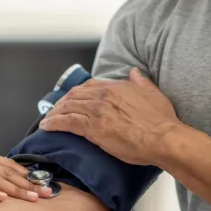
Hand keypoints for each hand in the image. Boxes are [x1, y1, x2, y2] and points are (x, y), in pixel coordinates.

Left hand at [39, 68, 181, 165]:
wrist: (163, 138)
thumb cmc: (162, 121)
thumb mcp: (153, 93)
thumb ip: (141, 81)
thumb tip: (134, 72)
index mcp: (116, 87)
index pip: (89, 85)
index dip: (77, 93)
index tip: (71, 98)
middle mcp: (103, 95)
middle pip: (74, 95)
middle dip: (62, 102)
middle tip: (54, 110)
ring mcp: (97, 110)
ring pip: (68, 107)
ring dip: (55, 113)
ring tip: (47, 120)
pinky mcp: (93, 127)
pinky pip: (67, 122)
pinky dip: (54, 123)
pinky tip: (47, 126)